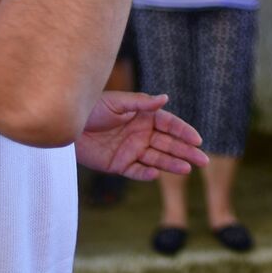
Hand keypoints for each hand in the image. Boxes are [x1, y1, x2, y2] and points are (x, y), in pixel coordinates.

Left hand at [74, 92, 208, 179]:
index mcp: (144, 117)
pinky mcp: (120, 165)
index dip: (184, 132)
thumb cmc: (92, 108)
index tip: (197, 140)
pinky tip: (156, 174)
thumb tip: (166, 98)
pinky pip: (136, 171)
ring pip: (157, 158)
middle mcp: (142, 134)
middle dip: (186, 152)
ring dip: (172, 164)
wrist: (68, 126)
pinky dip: (146, 173)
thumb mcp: (118, 102)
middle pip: (168, 144)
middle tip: (203, 160)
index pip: (170, 125)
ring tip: (186, 169)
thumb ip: (142, 103)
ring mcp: (132, 150)